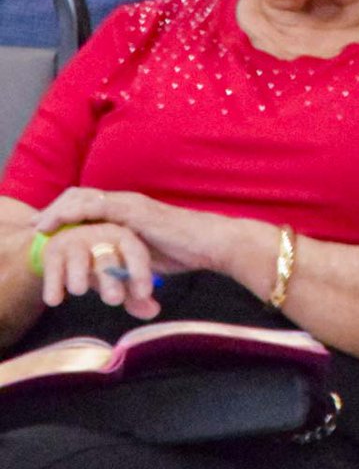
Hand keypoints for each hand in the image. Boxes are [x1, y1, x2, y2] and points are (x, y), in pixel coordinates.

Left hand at [34, 188, 227, 278]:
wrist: (211, 244)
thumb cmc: (186, 251)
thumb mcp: (147, 255)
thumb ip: (128, 256)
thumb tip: (114, 272)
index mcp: (129, 210)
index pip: (90, 202)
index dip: (66, 212)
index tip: (47, 228)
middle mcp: (127, 201)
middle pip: (80, 195)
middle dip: (55, 209)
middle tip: (37, 227)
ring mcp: (130, 204)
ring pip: (83, 198)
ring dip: (57, 210)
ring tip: (39, 227)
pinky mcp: (134, 211)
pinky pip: (96, 206)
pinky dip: (73, 213)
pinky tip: (57, 224)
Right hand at [37, 216, 160, 319]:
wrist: (67, 244)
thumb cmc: (102, 262)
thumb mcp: (118, 276)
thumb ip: (135, 295)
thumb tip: (152, 312)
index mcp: (125, 238)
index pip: (136, 253)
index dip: (141, 274)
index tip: (144, 295)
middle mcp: (102, 236)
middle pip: (108, 258)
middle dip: (111, 279)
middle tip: (114, 300)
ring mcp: (77, 241)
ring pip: (79, 258)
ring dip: (79, 274)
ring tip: (80, 291)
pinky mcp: (54, 250)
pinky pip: (53, 267)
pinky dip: (53, 283)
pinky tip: (54, 301)